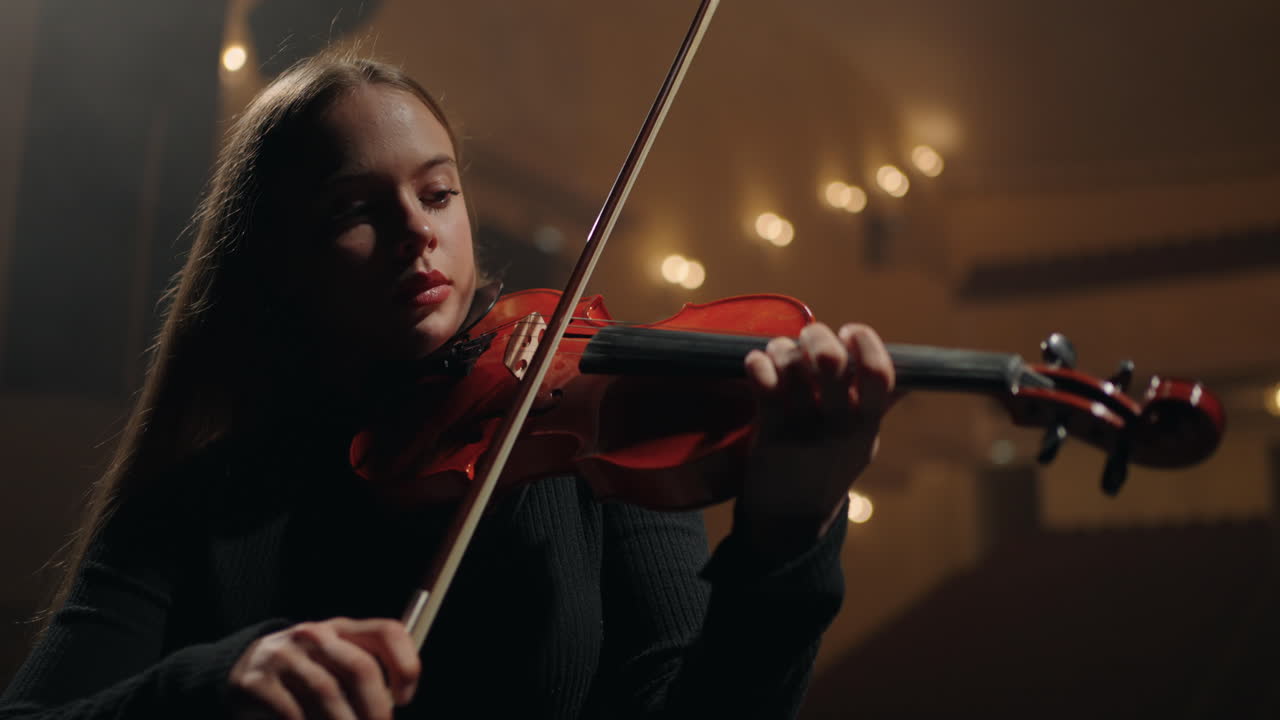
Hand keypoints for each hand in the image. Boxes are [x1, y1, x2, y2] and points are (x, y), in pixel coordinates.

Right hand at [228, 617, 420, 719]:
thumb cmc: (304, 673)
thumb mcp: (334, 664)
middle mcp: (315, 635)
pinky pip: (294, 713)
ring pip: (328, 693)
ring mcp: (285, 655)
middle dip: (377, 709)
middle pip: (360, 667)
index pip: (387, 632)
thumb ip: (363, 677)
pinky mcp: (258, 682)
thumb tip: (391, 707)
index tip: (405, 700)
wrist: (244, 670)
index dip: (405, 665)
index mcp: (342, 629)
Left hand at [740, 322, 894, 558]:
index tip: (851, 332)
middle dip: (816, 336)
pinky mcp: (770, 433)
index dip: (866, 343)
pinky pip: (762, 384)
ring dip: (782, 347)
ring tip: (779, 351)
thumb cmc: (828, 468)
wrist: (791, 519)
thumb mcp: (862, 444)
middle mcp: (838, 426)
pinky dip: (757, 364)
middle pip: (829, 361)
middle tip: (809, 338)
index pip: (879, 374)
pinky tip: (758, 364)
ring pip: (791, 366)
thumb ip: (880, 408)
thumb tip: (912, 377)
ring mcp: (803, 429)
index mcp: (866, 425)